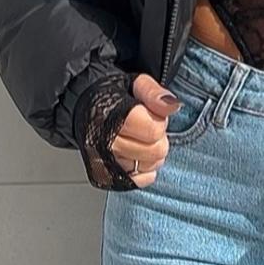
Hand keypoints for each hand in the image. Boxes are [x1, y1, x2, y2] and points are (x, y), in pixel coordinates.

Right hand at [107, 72, 184, 187]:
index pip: (153, 130)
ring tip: (142, 139)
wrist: (90, 108)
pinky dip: (143, 170)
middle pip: (154, 151)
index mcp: (110, 115)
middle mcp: (105, 142)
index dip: (159, 121)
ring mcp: (105, 162)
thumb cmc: (114, 95)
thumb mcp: (136, 83)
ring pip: (147, 167)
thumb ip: (155, 93)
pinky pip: (137, 181)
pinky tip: (139, 156)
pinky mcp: (106, 176)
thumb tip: (173, 105)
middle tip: (149, 126)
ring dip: (152, 154)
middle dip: (158, 138)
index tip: (153, 113)